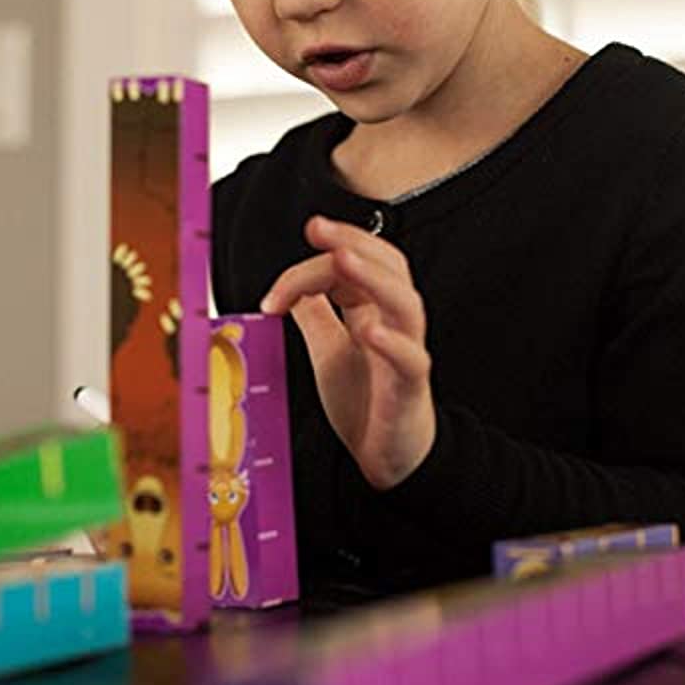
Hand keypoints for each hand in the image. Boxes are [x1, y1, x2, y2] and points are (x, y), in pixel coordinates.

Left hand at [260, 216, 434, 489]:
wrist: (388, 456)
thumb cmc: (366, 401)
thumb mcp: (328, 350)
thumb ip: (315, 316)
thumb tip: (292, 286)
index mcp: (374, 308)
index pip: (352, 266)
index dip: (315, 262)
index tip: (274, 290)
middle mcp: (394, 322)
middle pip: (388, 266)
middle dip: (353, 241)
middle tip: (318, 228)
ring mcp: (406, 352)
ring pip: (404, 303)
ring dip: (373, 278)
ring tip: (344, 260)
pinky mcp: (410, 388)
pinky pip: (411, 359)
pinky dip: (392, 343)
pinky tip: (370, 330)